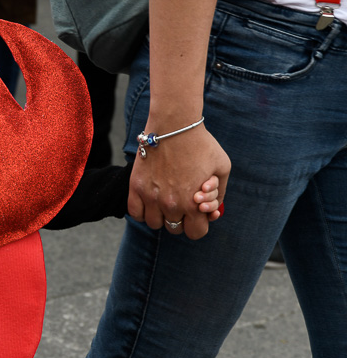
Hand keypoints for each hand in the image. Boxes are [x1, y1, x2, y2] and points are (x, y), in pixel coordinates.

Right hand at [128, 124, 229, 239]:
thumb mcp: (222, 168)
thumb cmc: (201, 144)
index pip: (195, 233)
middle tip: (181, 203)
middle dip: (180, 219)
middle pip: (174, 229)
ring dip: (161, 216)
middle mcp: (171, 204)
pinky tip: (150, 201)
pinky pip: (135, 213)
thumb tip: (212, 209)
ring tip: (165, 201)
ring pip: (154, 223)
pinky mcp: (136, 186)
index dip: (198, 225)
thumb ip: (220, 193)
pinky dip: (143, 211)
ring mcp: (151, 196)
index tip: (197, 213)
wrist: (174, 125)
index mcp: (194, 204)